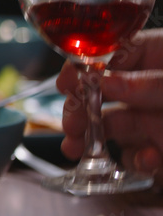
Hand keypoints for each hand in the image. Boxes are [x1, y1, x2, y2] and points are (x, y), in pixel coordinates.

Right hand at [57, 29, 162, 174]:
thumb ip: (148, 84)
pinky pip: (137, 155)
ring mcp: (153, 118)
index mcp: (156, 56)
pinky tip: (148, 159)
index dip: (82, 68)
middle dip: (79, 110)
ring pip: (111, 127)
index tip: (63, 84)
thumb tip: (105, 82)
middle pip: (101, 94)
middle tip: (69, 124)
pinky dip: (137, 161)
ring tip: (76, 150)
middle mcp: (147, 88)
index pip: (109, 55)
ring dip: (91, 140)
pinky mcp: (159, 147)